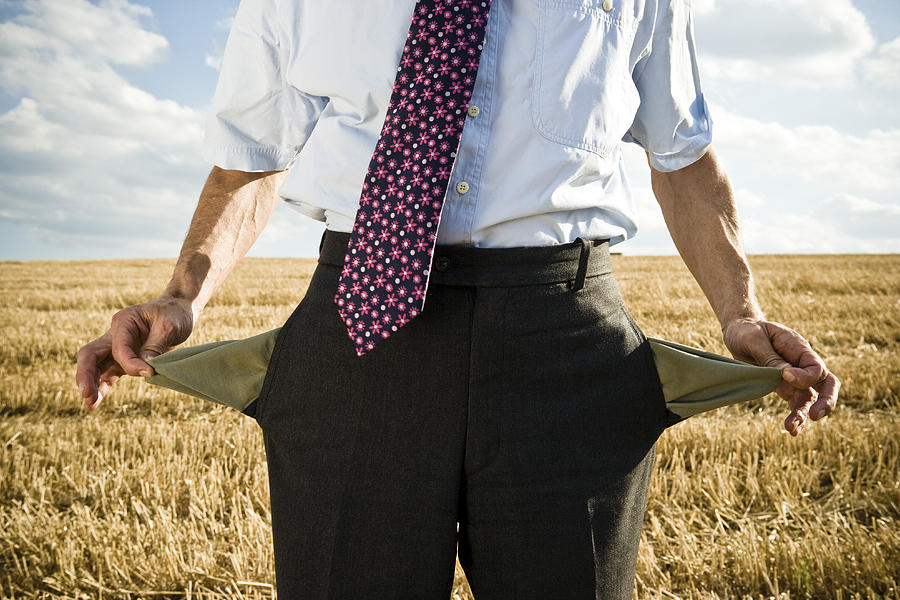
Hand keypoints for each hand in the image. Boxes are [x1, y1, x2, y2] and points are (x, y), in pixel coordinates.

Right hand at [75, 296, 194, 410]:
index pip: (118, 347)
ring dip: (92, 385)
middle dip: (87, 375)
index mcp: (124, 321)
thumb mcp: (170, 326)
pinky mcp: (123, 359)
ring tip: (90, 406)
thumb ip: (155, 345)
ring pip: (96, 367)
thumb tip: (144, 368)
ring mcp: (117, 348)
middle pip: (90, 354)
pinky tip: (95, 403)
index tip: (150, 372)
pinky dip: (102, 387)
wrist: (179, 312)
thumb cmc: (174, 315)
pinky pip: (108, 374)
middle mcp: (115, 334)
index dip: (130, 363)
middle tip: (87, 394)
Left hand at [722, 318, 839, 435]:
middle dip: (825, 401)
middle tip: (815, 415)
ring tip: (791, 428)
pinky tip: (791, 430)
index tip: (784, 376)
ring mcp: (795, 377)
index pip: (816, 367)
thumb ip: (771, 357)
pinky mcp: (784, 387)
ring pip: (810, 399)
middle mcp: (801, 363)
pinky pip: (796, 404)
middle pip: (827, 384)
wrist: (737, 331)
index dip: (805, 377)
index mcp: (798, 347)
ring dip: (803, 414)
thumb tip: (786, 375)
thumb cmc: (746, 331)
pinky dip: (796, 417)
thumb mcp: (753, 339)